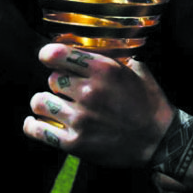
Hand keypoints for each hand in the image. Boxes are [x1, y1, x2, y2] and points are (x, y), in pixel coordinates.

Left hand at [23, 43, 173, 167]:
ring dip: (45, 102)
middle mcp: (89, 92)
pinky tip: (35, 123)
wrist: (159, 140)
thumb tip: (98, 49)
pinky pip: (38, 130)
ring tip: (52, 105)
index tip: (48, 57)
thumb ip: (117, 59)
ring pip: (40, 102)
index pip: (58, 54)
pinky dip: (32, 126)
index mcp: (104, 70)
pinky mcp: (74, 143)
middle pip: (51, 79)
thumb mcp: (140, 71)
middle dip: (57, 83)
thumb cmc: (151, 104)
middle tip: (66, 90)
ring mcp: (80, 119)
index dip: (49, 55)